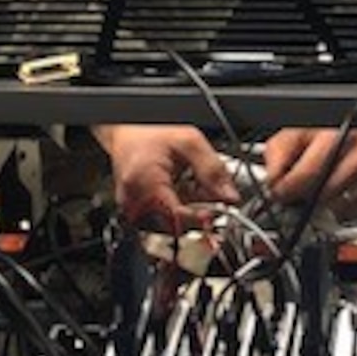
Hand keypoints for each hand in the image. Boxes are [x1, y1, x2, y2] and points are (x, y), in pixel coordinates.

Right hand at [94, 125, 239, 230]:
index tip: (219, 211)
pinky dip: (174, 209)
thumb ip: (212, 169)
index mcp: (145, 185)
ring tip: (189, 185)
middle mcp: (134, 203)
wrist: (126, 129)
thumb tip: (230, 196)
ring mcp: (132, 210)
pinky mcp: (133, 212)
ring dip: (187, 211)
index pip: (179, 218)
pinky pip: (160, 219)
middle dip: (197, 212)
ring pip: (170, 225)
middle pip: (176, 225)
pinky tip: (178, 190)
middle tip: (208, 193)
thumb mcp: (189, 142)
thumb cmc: (149, 131)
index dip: (203, 217)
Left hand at [264, 128, 356, 216]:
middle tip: (301, 189)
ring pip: (338, 210)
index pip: (305, 176)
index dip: (286, 191)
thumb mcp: (301, 128)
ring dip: (325, 205)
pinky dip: (345, 209)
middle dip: (305, 197)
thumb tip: (273, 182)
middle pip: (321, 196)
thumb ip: (279, 152)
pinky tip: (343, 190)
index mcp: (338, 135)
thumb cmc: (337, 125)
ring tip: (324, 185)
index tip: (279, 194)